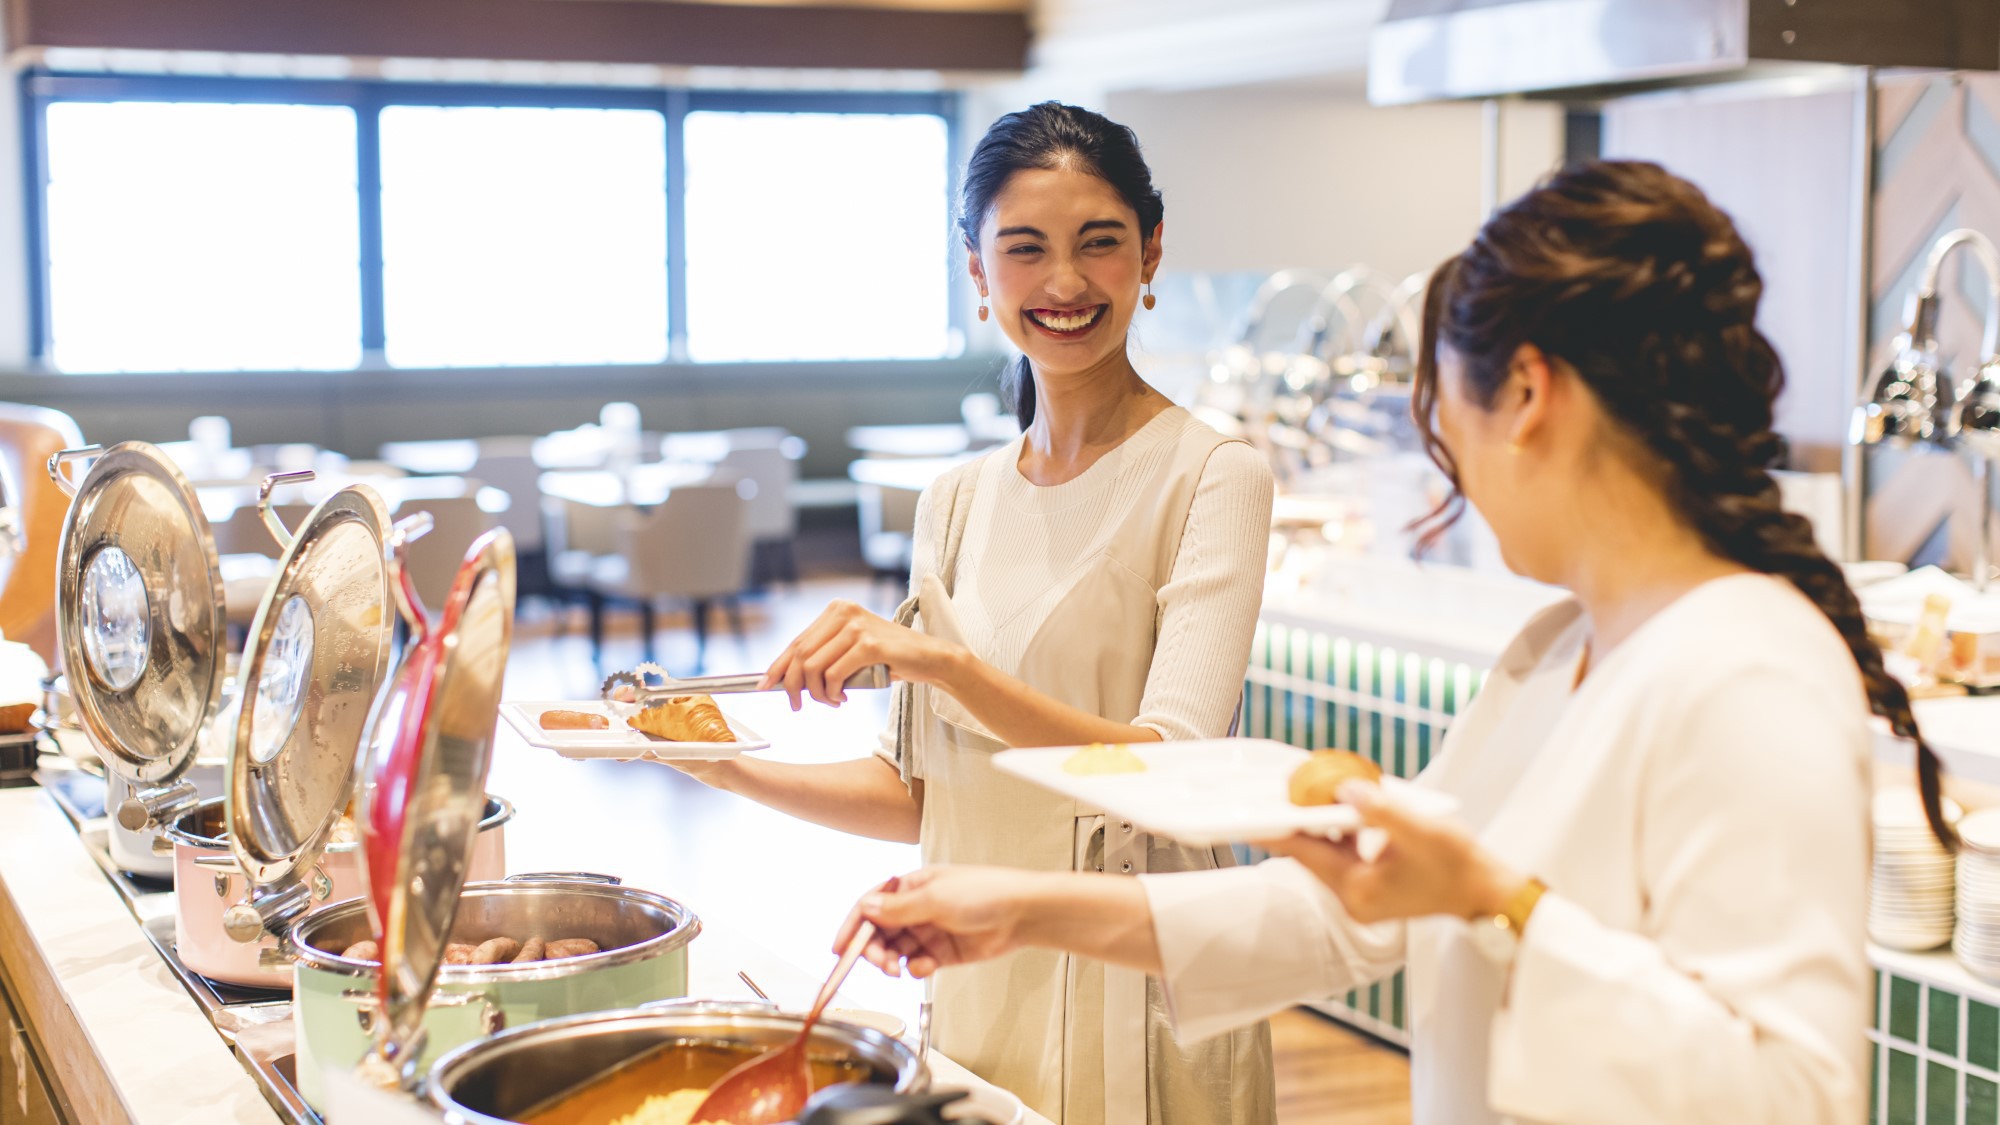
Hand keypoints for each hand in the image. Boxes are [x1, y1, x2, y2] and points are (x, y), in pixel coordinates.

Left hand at [758, 600, 965, 710]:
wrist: (930, 659)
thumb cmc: (889, 659)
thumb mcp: (851, 652)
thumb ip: (824, 657)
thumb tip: (787, 680)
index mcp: (837, 610)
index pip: (796, 642)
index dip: (777, 666)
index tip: (764, 685)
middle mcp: (844, 613)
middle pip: (800, 655)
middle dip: (792, 685)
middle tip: (796, 705)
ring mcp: (857, 627)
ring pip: (813, 668)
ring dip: (817, 693)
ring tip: (831, 701)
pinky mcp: (869, 645)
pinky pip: (834, 675)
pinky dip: (832, 693)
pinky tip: (843, 698)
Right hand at [833, 866, 1035, 978]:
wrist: (1023, 913)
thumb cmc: (986, 892)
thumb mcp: (935, 898)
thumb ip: (899, 908)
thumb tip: (867, 908)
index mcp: (912, 885)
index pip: (872, 905)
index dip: (853, 926)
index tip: (840, 948)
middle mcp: (917, 907)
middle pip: (881, 931)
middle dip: (873, 948)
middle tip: (879, 962)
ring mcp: (930, 930)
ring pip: (897, 950)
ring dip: (892, 961)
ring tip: (897, 969)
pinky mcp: (943, 953)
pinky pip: (918, 963)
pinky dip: (916, 968)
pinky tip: (924, 967)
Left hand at [1258, 781, 1521, 924]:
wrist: (1487, 893)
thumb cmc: (1459, 866)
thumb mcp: (1420, 831)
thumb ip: (1380, 809)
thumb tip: (1345, 787)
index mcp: (1359, 890)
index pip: (1305, 853)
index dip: (1277, 829)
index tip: (1249, 814)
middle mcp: (1355, 898)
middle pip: (1312, 852)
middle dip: (1298, 820)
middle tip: (1277, 791)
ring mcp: (1364, 895)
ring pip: (1329, 852)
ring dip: (1322, 824)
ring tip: (1306, 793)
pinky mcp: (1375, 888)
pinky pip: (1347, 855)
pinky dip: (1342, 832)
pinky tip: (1344, 808)